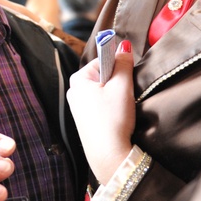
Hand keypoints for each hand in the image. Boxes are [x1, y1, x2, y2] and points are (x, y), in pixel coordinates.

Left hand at [67, 40, 135, 184]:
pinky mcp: (84, 120)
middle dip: (117, 83)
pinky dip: (110, 109)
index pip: (102, 60)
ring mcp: (77, 107)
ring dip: (115, 97)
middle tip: (124, 97)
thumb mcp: (122, 87)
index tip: (126, 80)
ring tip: (121, 110)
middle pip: (102, 76)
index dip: (118, 67)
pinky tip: (116, 119)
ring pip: (102, 92)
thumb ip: (123, 63)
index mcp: (78, 79)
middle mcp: (73, 91)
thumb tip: (124, 45)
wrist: (108, 155)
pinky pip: (100, 105)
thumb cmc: (113, 119)